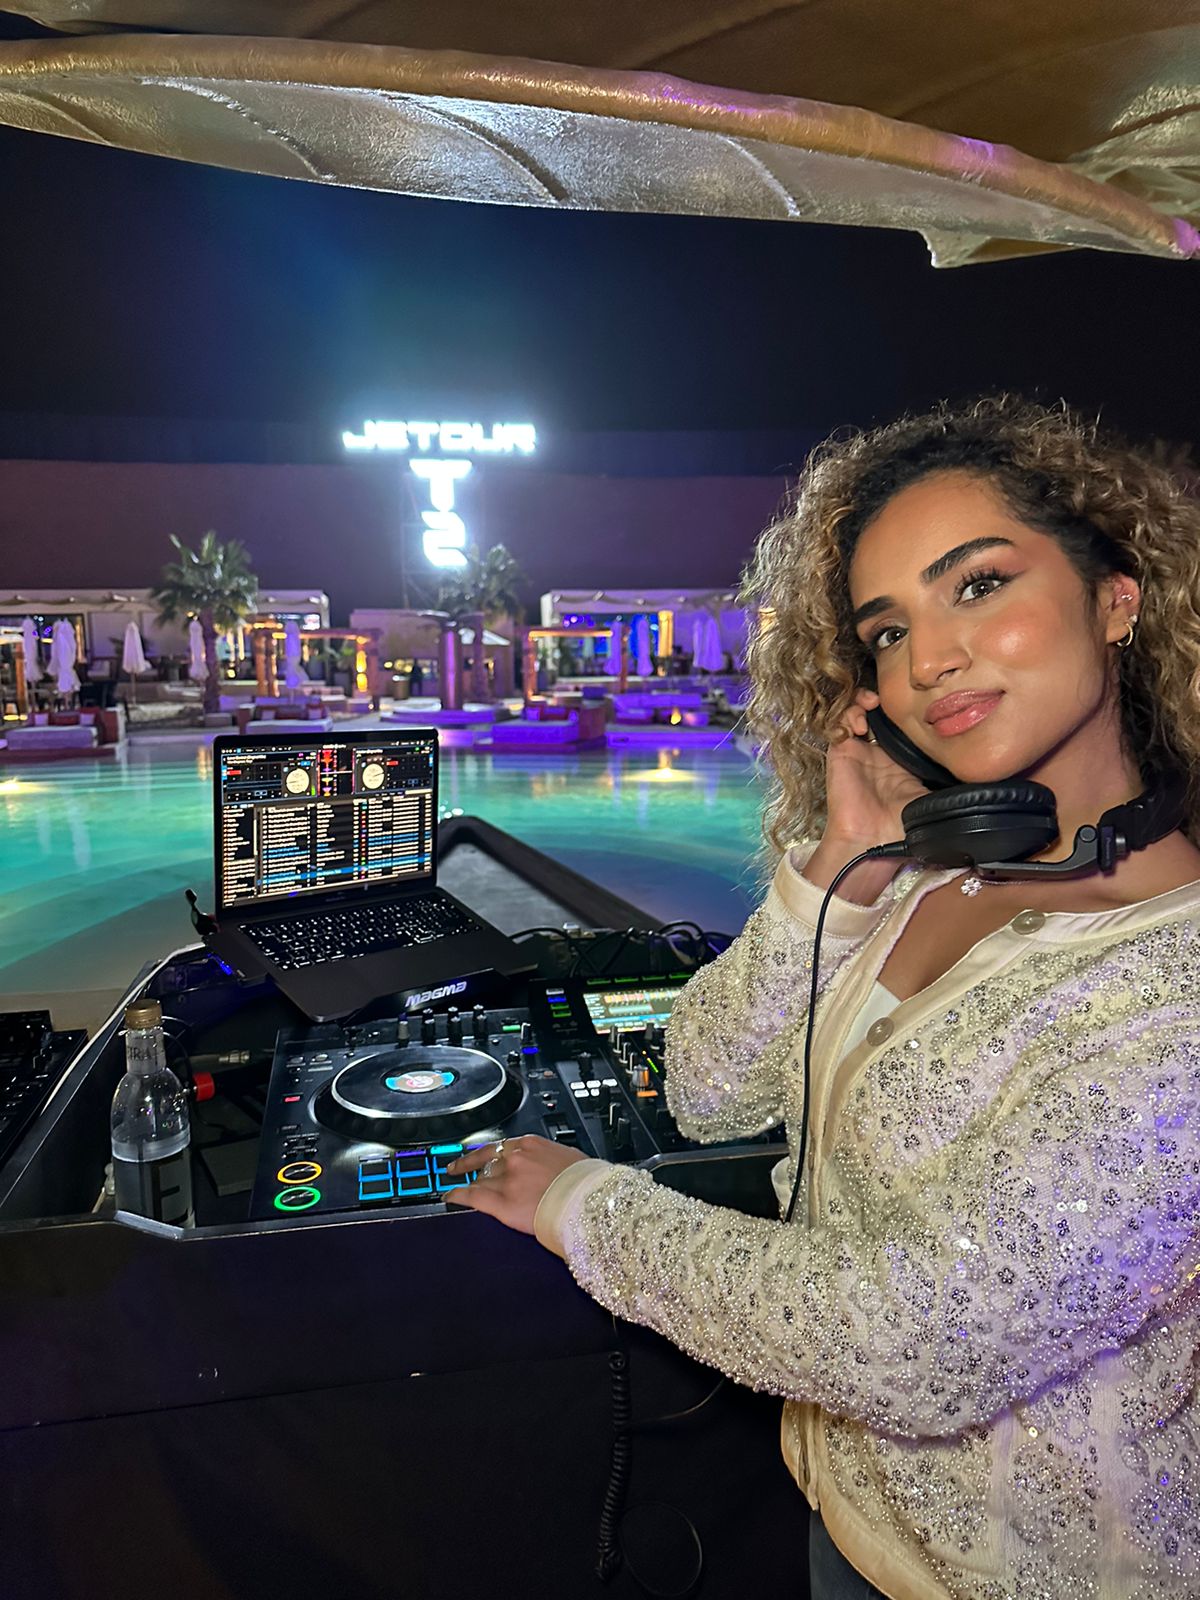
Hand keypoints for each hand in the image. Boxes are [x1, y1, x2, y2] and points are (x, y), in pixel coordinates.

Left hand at [444, 1135, 585, 1233]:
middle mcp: (515, 1159)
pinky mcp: (502, 1203)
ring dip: (470, 1186)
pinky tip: (450, 1197)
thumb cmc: (586, 1184)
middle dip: (476, 1172)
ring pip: (479, 1181)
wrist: (590, 1202)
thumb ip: (549, 1160)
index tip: (473, 1156)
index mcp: (531, 1144)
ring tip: (458, 1191)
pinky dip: (457, 1196)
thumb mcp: (568, 1160)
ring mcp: (507, 1180)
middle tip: (458, 1171)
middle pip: (486, 1164)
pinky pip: (472, 1197)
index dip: (481, 1153)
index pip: (498, 1147)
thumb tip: (551, 1168)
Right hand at [803, 689, 932, 902]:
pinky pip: (838, 724)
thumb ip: (949, 779)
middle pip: (880, 712)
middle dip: (885, 698)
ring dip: (862, 700)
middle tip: (890, 696)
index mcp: (902, 760)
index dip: (909, 710)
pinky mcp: (841, 752)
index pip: (904, 725)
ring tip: (872, 703)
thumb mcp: (935, 797)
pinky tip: (859, 723)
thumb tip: (978, 767)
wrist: (873, 840)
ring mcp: (859, 750)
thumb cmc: (903, 825)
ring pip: (857, 711)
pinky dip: (847, 714)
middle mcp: (880, 752)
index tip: (919, 701)